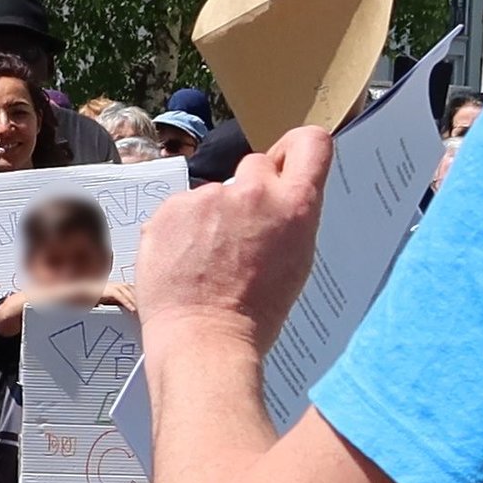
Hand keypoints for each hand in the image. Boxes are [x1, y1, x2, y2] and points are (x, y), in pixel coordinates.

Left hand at [134, 128, 331, 368]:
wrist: (204, 339)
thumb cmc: (256, 313)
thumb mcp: (296, 261)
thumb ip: (289, 217)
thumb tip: (280, 197)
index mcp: (295, 206)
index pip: (312, 144)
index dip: (298, 149)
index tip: (286, 162)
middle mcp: (254, 192)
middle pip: (256, 165)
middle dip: (251, 191)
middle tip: (242, 233)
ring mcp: (208, 197)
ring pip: (214, 192)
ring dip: (212, 215)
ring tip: (208, 260)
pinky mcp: (171, 208)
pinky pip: (181, 209)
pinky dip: (182, 230)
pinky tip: (185, 262)